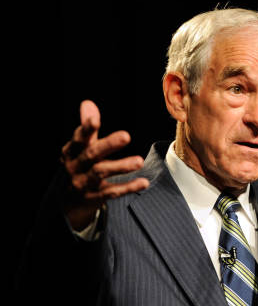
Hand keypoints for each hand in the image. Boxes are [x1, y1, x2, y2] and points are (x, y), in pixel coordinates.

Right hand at [61, 100, 148, 229]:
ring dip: (120, 166)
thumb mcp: (79, 148)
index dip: (86, 129)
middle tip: (126, 135)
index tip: (95, 119)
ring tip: (139, 161)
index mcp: (72, 152)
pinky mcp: (93, 198)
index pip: (79, 138)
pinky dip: (128, 187)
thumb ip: (87, 128)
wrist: (66, 202)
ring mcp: (83, 183)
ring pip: (100, 173)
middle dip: (108, 145)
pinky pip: (111, 192)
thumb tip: (88, 103)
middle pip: (91, 154)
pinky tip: (144, 182)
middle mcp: (75, 167)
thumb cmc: (78, 166)